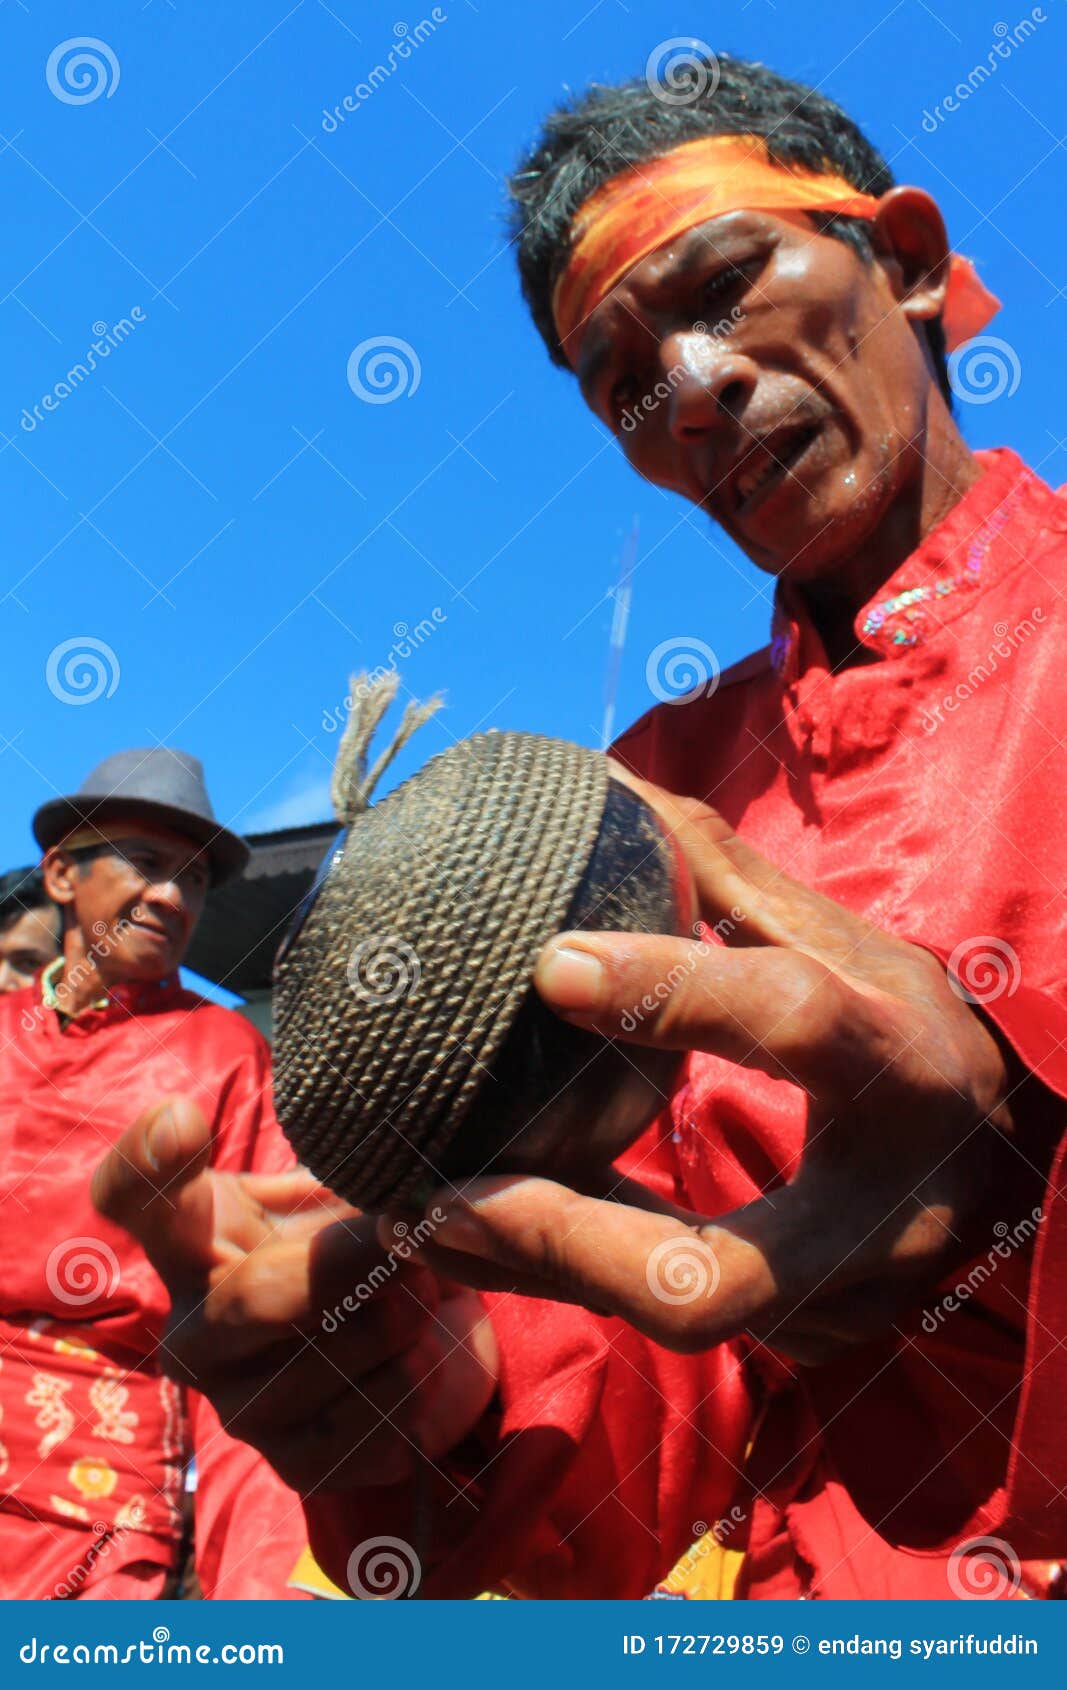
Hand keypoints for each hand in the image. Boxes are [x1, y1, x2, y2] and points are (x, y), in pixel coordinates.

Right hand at [92, 1097, 497, 1490]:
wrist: (425, 1324)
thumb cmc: (360, 1231)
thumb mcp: (341, 1176)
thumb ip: (340, 1158)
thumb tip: (375, 1152)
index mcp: (192, 1239)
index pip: (132, 1197)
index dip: (146, 1162)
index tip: (182, 1119)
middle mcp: (194, 1331)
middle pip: (253, 1300)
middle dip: (350, 1264)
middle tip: (408, 1239)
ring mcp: (240, 1404)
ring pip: (324, 1364)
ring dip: (399, 1320)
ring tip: (422, 1291)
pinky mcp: (298, 1463)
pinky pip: (362, 1434)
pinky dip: (412, 1389)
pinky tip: (420, 1359)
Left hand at [392, 775, 1015, 1363]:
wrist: (1021, 1173)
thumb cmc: (913, 1033)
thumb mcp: (847, 946)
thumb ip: (728, 879)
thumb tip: (605, 787)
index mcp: (898, 1059)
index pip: (792, 1023)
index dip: (672, 994)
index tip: (548, 964)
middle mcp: (883, 1207)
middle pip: (715, 1274)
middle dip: (562, 1239)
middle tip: (440, 1196)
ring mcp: (850, 1302)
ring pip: (676, 1322)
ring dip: (539, 1272)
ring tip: (424, 1218)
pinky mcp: (817, 1345)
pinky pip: (678, 1324)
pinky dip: (579, 1281)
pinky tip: (490, 1236)